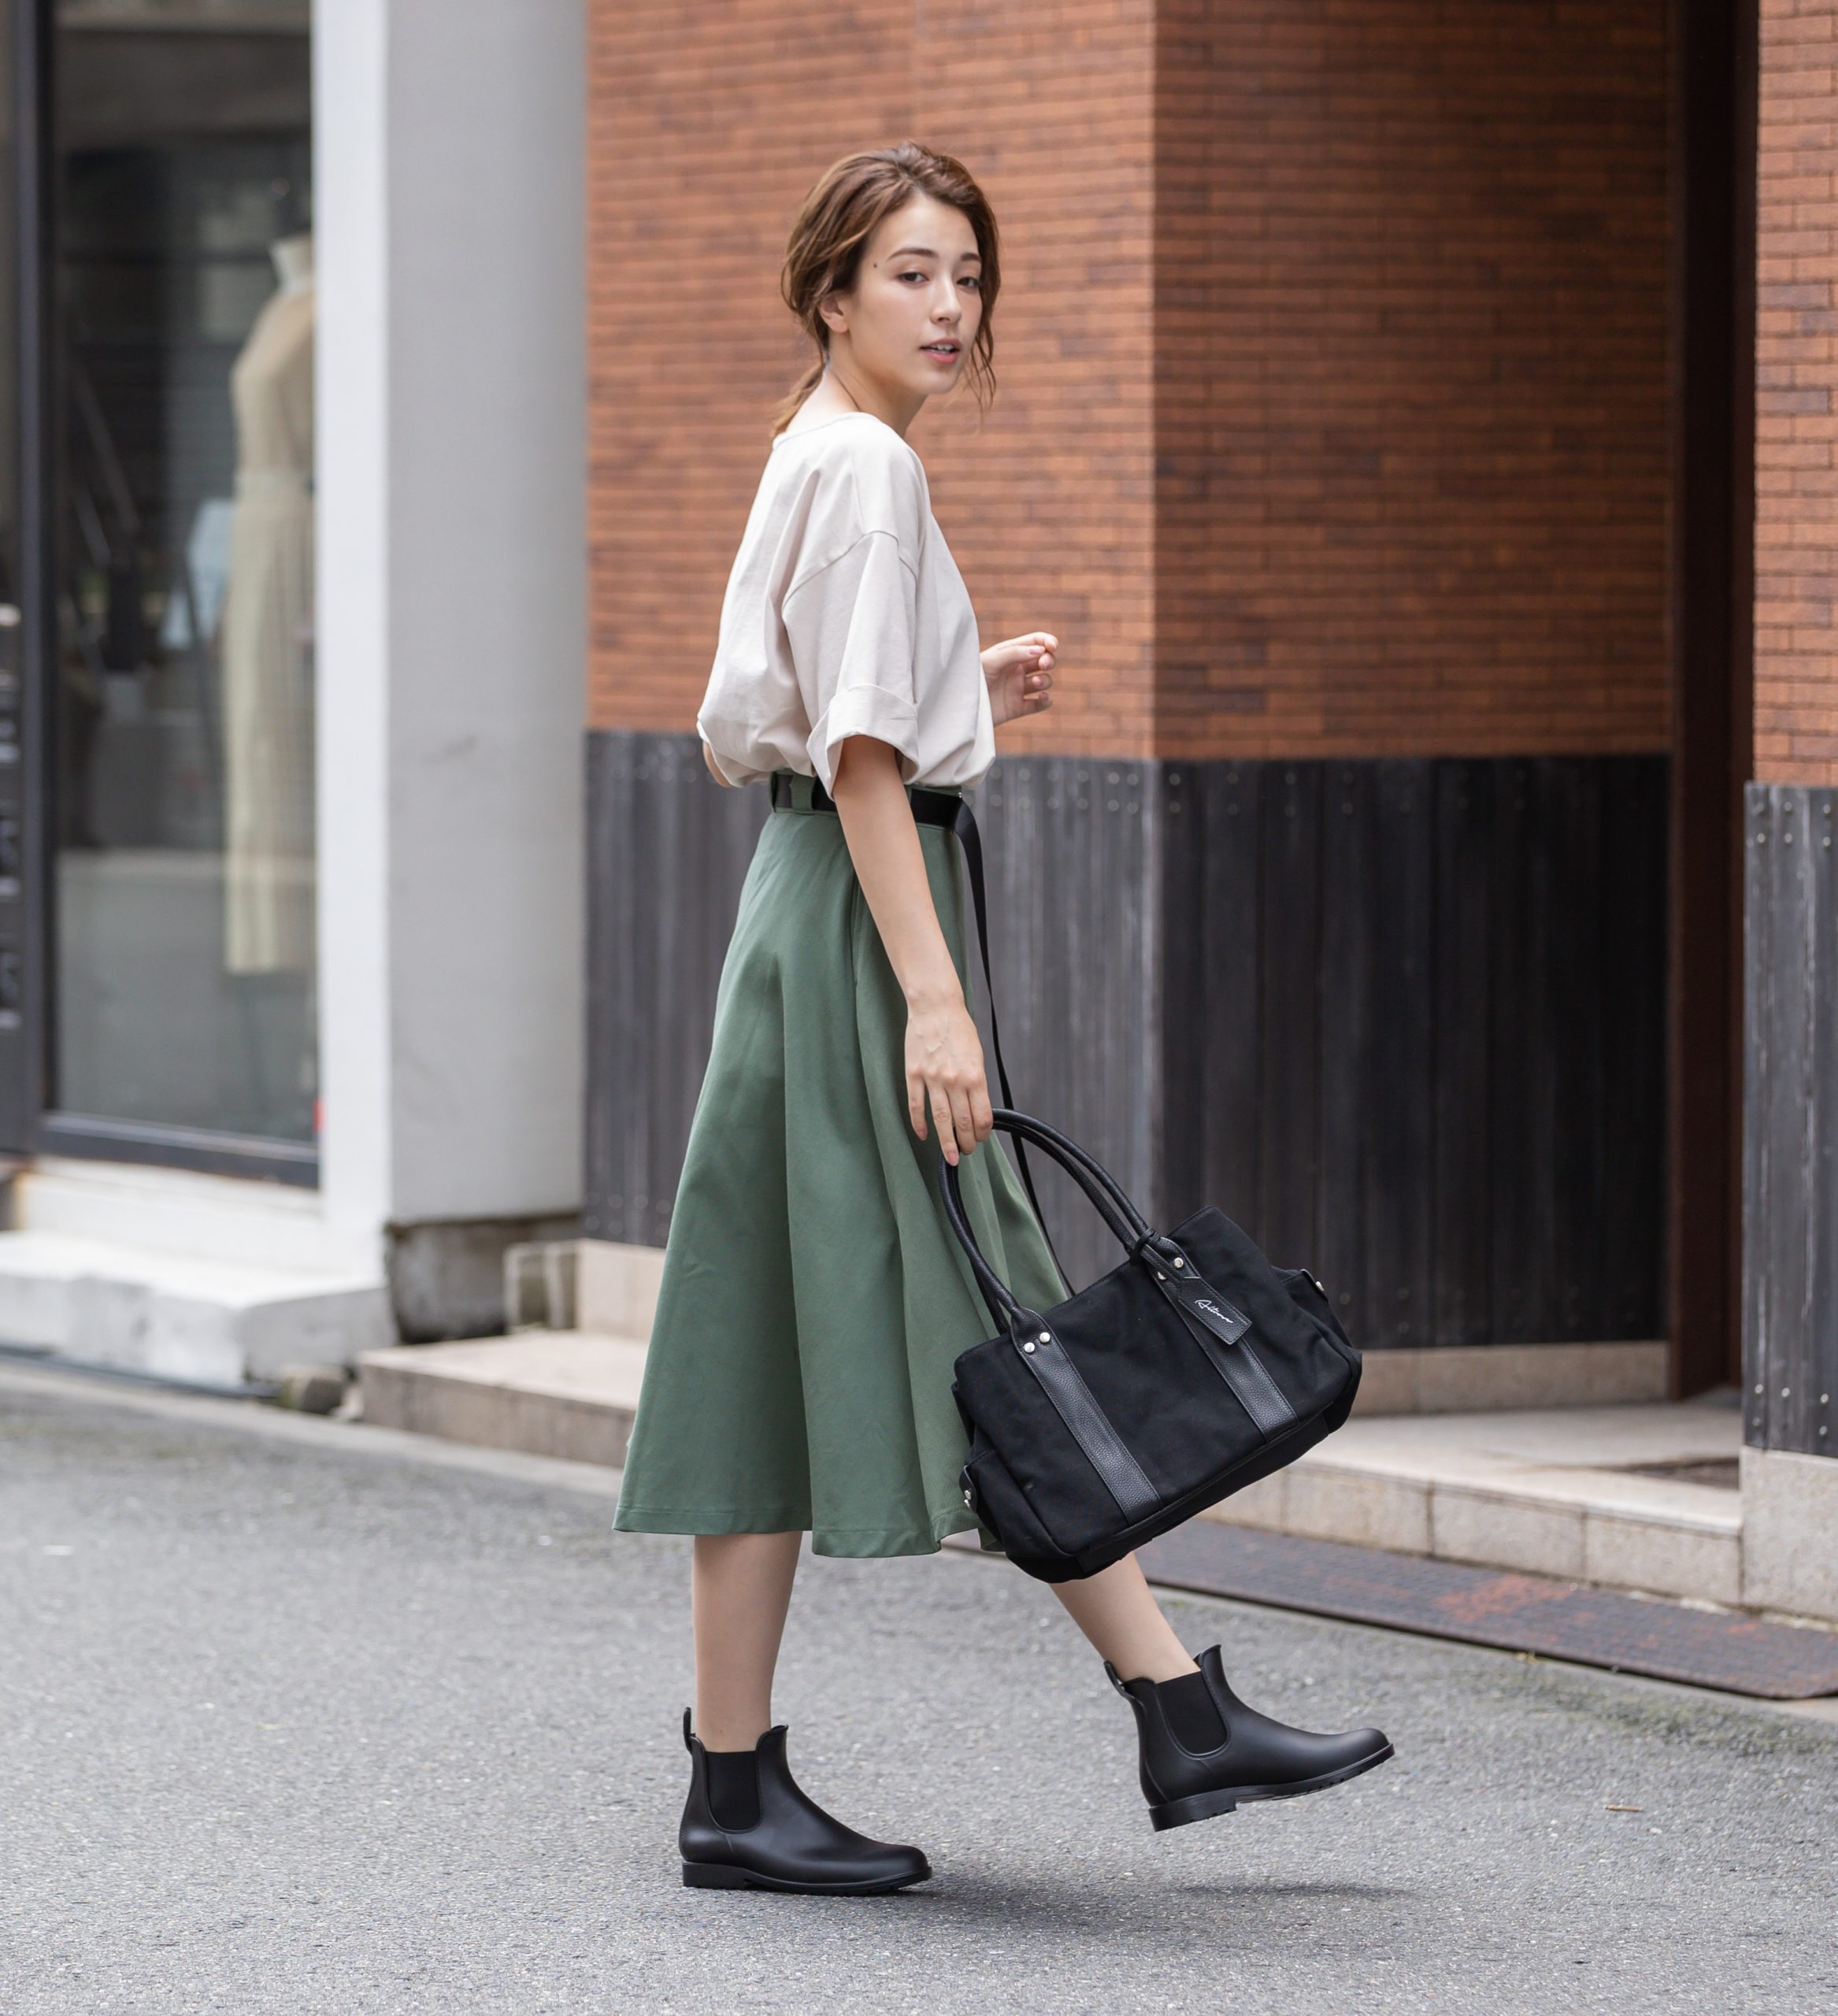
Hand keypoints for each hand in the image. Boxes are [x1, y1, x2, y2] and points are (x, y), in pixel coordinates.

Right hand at [905, 988, 993, 1165]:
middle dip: (967, 1143)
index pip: (982, 1115)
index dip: (983, 1133)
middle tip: (966, 1153)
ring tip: (950, 1156)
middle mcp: (955, 1080)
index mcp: (975, 1075)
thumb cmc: (959, 1030)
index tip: (982, 1139)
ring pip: (941, 1119)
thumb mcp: (977, 1056)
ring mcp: (932, 1078)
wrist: (935, 1007)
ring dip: (947, 1142)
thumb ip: (977, 1083)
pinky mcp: (914, 1074)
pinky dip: (920, 1124)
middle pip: (962, 1122)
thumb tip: (977, 1109)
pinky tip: (924, 1135)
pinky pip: (917, 1105)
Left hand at [981, 632, 1056, 726]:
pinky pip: (1040, 704)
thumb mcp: (991, 660)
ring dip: (1045, 680)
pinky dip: (1046, 700)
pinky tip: (1043, 698)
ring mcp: (1017, 688)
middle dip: (1048, 660)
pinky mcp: (1017, 707)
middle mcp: (1015, 669)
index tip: (1052, 646)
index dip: (1047, 642)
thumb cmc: (972, 677)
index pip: (1035, 642)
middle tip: (1043, 664)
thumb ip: (1015, 653)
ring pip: (1044, 681)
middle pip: (1044, 660)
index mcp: (1009, 653)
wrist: (959, 706)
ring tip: (1034, 683)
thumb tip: (1041, 650)